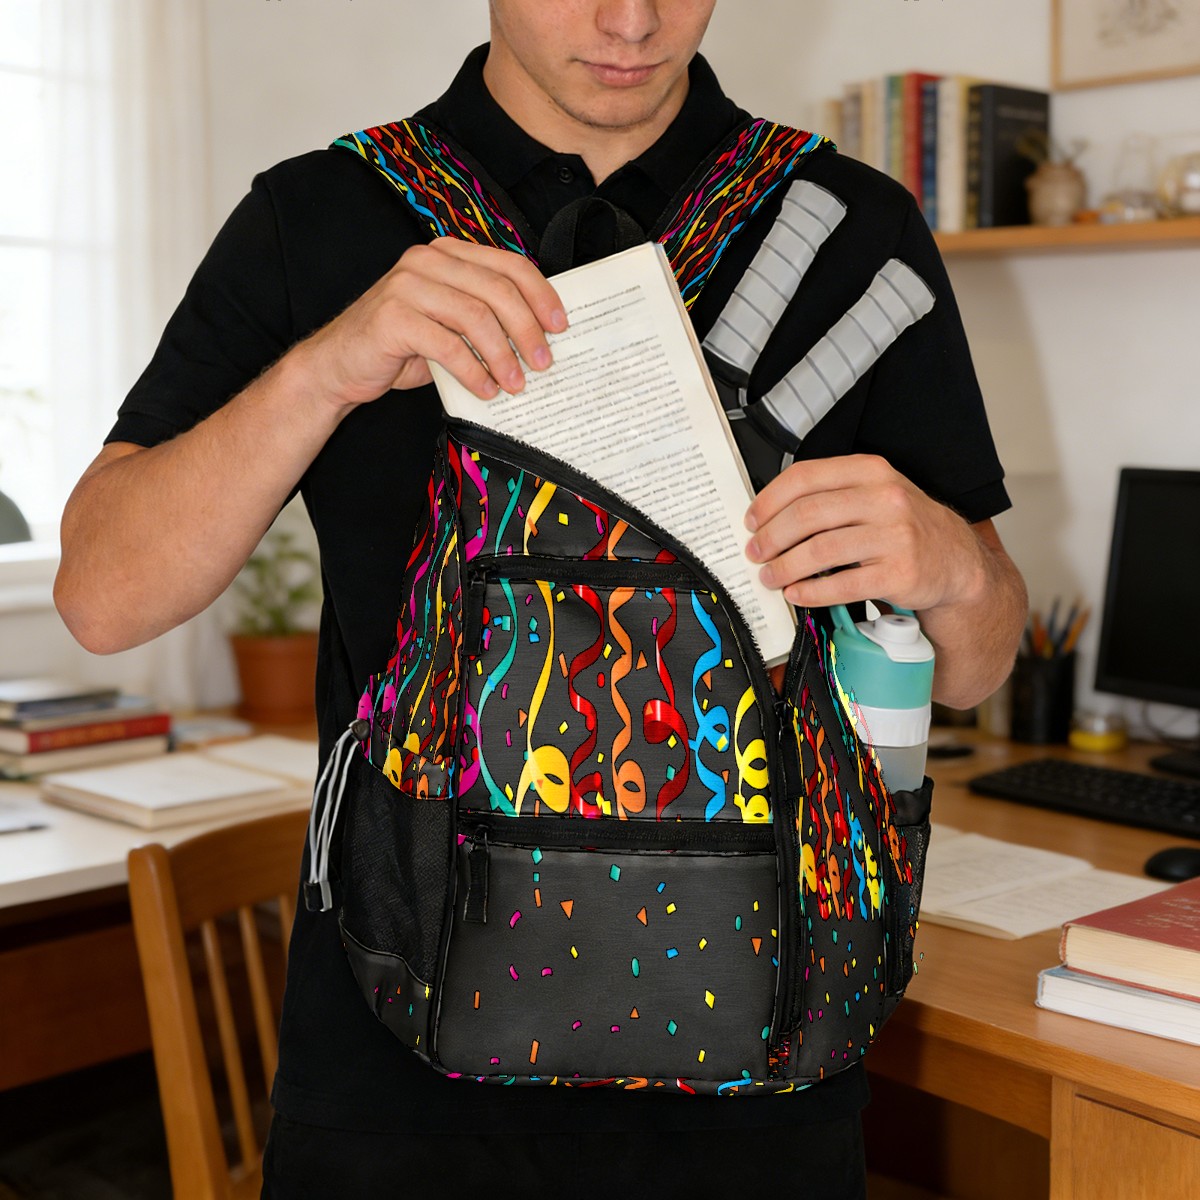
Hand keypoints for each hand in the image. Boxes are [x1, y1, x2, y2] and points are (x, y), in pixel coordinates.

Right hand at [297, 238, 566, 409]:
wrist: (339, 366)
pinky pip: (447, 345)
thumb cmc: (401, 347)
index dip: (540, 295)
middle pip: (497, 290)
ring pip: (475, 317)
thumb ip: (484, 318)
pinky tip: (485, 391)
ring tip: (516, 384)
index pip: (508, 265)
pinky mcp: (392, 317)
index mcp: (447, 254)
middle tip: (544, 363)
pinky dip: (473, 372)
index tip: (560, 327)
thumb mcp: (449, 325)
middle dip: (527, 330)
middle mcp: (427, 261)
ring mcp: (407, 286)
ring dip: (503, 356)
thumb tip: (539, 339)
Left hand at [743, 454, 986, 614]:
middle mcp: (884, 498)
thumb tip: (770, 515)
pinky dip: (811, 592)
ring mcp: (895, 535)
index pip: (806, 477)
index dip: (769, 500)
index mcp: (870, 471)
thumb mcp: (874, 494)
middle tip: (756, 553)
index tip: (752, 520)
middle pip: (808, 514)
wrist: (955, 560)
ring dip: (785, 567)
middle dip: (771, 537)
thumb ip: (831, 495)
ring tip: (771, 576)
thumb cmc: (904, 527)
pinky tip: (797, 594)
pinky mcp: (899, 573)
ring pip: (821, 550)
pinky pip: (843, 584)